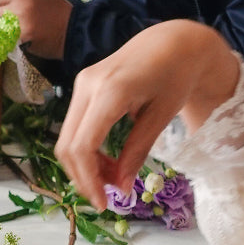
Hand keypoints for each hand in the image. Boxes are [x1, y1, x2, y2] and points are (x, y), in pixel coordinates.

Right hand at [55, 21, 240, 209]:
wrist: (174, 41)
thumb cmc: (176, 74)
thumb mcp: (162, 115)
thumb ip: (138, 151)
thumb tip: (121, 188)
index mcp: (111, 90)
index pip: (83, 146)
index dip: (89, 180)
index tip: (104, 203)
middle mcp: (87, 85)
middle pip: (67, 146)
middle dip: (83, 177)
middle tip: (108, 195)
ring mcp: (81, 85)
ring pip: (67, 139)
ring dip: (84, 166)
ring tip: (113, 177)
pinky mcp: (82, 88)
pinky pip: (74, 129)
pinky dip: (86, 151)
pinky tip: (106, 161)